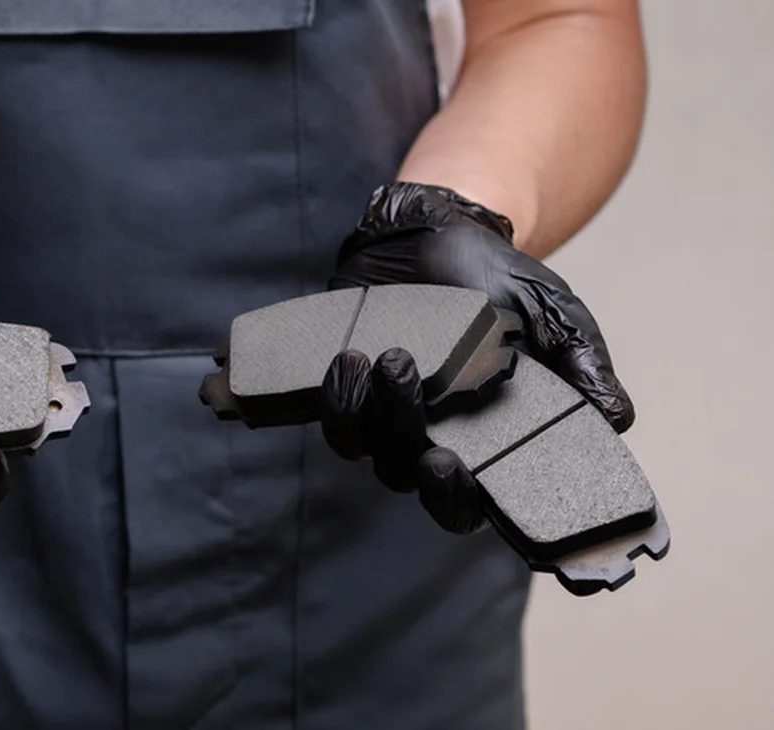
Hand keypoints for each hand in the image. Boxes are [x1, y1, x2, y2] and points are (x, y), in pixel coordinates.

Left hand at [322, 182, 633, 532]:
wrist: (444, 233)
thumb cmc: (504, 285)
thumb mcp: (556, 319)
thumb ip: (584, 367)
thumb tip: (617, 416)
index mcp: (486, 445)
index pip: (470, 504)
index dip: (457, 502)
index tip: (449, 470)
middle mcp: (432, 441)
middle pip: (411, 481)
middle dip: (410, 457)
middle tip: (424, 421)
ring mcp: (387, 417)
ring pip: (367, 448)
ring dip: (371, 415)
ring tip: (390, 359)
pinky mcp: (349, 388)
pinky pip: (335, 414)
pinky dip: (337, 395)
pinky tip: (348, 358)